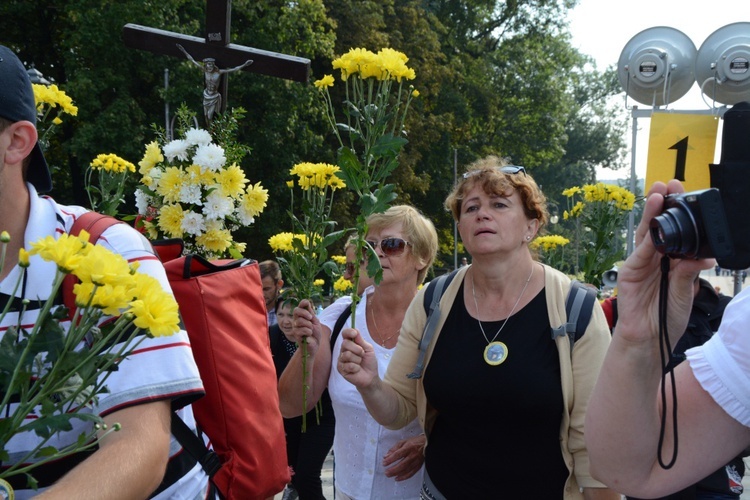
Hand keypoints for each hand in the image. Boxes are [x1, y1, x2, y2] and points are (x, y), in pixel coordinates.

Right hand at [292, 299, 322, 355]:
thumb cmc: (315, 333)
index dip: (302, 303)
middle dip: (304, 313)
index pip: (299, 306)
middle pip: (296, 311)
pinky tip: (309, 335)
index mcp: (302, 316)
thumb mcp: (315, 322)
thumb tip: (307, 303)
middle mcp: (297, 320)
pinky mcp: (295, 334)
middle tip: (311, 318)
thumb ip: (311, 313)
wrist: (314, 345)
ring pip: (300, 321)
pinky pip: (302, 329)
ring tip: (311, 330)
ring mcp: (295, 327)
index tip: (307, 303)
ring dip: (309, 325)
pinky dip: (309, 331)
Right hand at [337, 327, 378, 389]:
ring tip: (360, 363)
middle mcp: (344, 350)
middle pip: (345, 343)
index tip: (355, 334)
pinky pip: (348, 365)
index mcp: (350, 343)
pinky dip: (356, 367)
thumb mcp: (368, 349)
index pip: (345, 334)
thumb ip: (361, 340)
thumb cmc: (369, 362)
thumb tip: (355, 330)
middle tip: (362, 355)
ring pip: (347, 355)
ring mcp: (341, 359)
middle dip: (358, 349)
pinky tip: (357, 370)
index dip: (348, 332)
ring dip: (357, 359)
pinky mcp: (340, 369)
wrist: (371, 376)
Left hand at [383, 434, 425, 480]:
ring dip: (397, 474)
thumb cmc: (415, 442)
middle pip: (402, 464)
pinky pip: (411, 473)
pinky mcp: (418, 466)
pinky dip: (404, 477)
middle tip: (386, 472)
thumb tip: (386, 456)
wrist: (427, 444)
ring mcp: (416, 461)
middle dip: (393, 469)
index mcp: (408, 447)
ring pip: (406, 470)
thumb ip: (394, 449)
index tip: (384, 463)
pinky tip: (398, 478)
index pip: (398, 454)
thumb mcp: (403, 442)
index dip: (390, 460)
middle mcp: (412, 455)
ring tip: (390, 475)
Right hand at [615, 180, 712, 345]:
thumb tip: (701, 257)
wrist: (651, 340)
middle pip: (656, 227)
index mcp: (668, 261)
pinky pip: (639, 255)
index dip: (677, 213)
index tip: (685, 194)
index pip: (672, 232)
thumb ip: (688, 274)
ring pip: (645, 235)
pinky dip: (646, 242)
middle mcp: (652, 259)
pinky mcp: (627, 274)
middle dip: (661, 205)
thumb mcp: (685, 294)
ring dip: (651, 215)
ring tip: (658, 195)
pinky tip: (652, 228)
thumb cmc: (666, 318)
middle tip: (669, 184)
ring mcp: (638, 265)